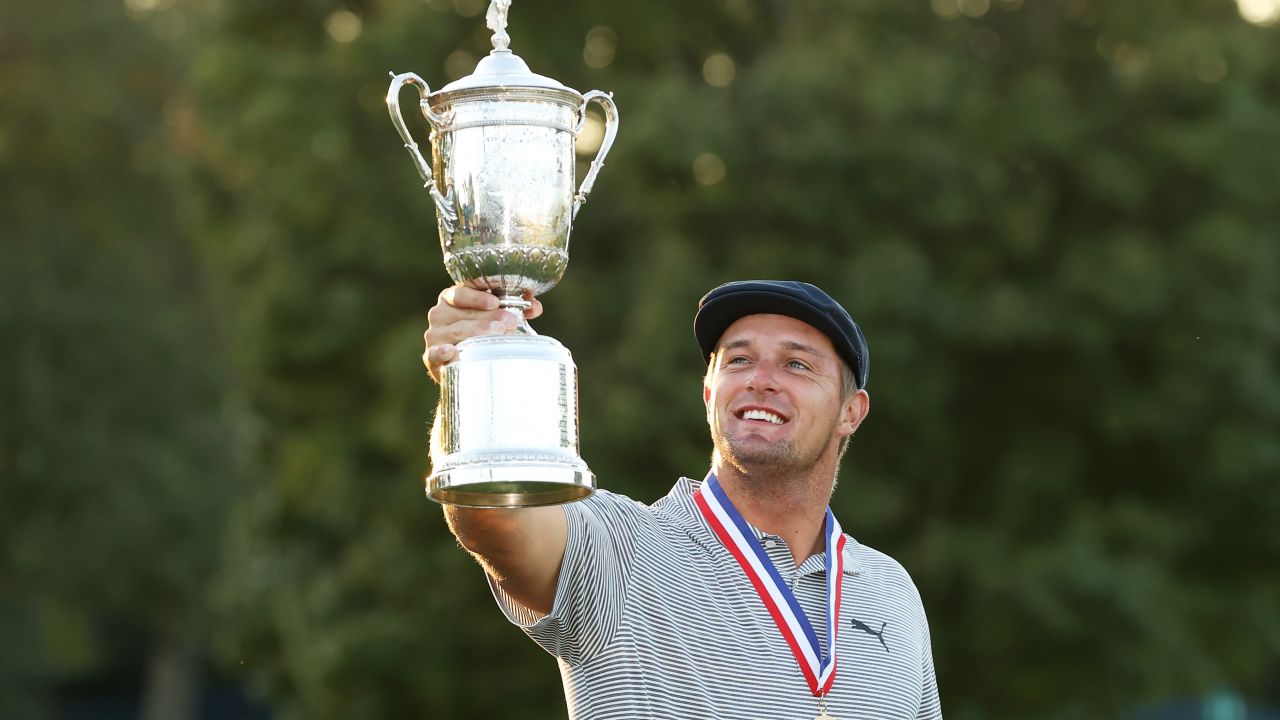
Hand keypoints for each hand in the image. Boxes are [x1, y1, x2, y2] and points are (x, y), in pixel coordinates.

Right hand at [423, 285, 542, 382]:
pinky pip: (434, 353)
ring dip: (477, 331)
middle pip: (464, 313)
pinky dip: (442, 352)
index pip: (461, 292)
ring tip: (497, 332)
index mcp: (452, 298)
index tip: (496, 302)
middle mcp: (440, 314)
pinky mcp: (431, 356)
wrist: (464, 366)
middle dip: (489, 317)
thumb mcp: (495, 317)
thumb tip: (535, 306)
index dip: (478, 296)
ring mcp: (434, 335)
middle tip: (509, 322)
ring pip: (456, 330)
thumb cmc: (480, 335)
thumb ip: (515, 308)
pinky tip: (452, 351)